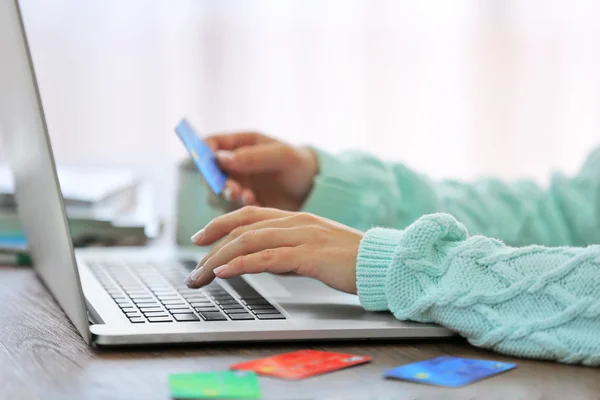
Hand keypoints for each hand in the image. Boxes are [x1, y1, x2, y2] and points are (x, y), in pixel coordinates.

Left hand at [184, 206, 362, 293]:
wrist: (381, 262)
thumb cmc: (350, 259)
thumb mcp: (314, 248)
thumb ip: (289, 249)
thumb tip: (263, 259)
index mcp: (296, 218)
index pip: (249, 215)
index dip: (220, 224)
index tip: (200, 238)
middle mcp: (295, 222)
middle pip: (242, 227)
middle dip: (212, 247)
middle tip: (194, 269)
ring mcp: (302, 236)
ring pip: (249, 241)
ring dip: (219, 259)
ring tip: (201, 276)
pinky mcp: (309, 255)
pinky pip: (268, 257)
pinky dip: (242, 264)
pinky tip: (225, 273)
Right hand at [205, 132, 318, 210]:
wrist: (315, 191)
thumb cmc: (301, 165)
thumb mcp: (283, 156)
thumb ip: (254, 156)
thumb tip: (221, 158)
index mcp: (242, 144)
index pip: (211, 143)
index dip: (203, 151)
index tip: (206, 162)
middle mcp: (235, 164)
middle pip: (208, 171)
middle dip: (214, 180)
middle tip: (230, 187)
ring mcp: (238, 184)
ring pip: (215, 192)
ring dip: (226, 195)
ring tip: (247, 195)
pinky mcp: (243, 204)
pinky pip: (229, 208)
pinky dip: (237, 208)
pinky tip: (255, 203)